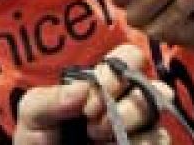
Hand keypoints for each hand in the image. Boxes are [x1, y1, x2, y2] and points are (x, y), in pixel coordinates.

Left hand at [13, 44, 172, 143]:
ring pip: (156, 112)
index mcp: (103, 83)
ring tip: (98, 140)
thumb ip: (49, 98)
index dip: (113, 75)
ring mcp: (140, 127)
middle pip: (151, 83)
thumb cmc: (38, 139)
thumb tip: (82, 89)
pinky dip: (139, 144)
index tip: (86, 103)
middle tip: (92, 125)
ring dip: (127, 125)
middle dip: (120, 106)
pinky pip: (160, 140)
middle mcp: (127, 100)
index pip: (130, 58)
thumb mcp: (32, 115)